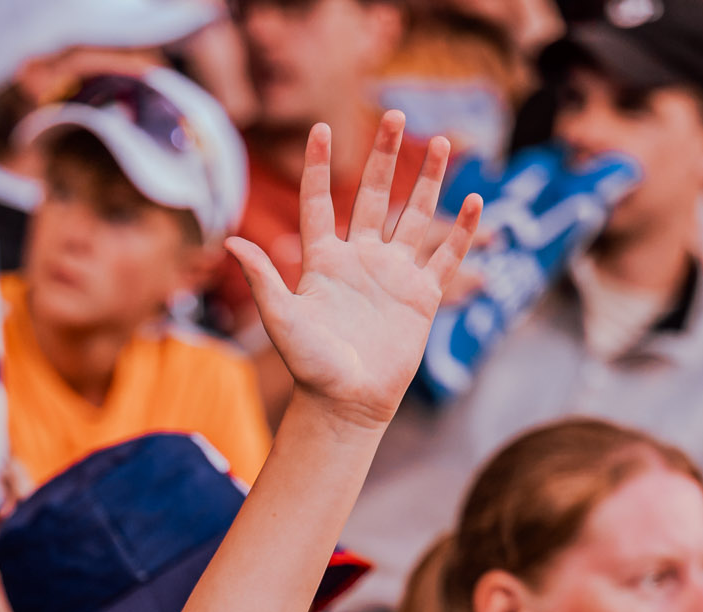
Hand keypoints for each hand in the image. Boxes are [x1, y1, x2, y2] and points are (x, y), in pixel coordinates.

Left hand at [229, 115, 479, 430]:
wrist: (346, 404)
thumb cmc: (310, 366)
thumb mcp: (281, 319)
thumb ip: (263, 278)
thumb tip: (229, 241)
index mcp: (323, 260)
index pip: (319, 201)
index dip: (318, 166)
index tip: (320, 128)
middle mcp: (360, 260)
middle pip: (374, 195)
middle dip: (385, 156)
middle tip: (393, 115)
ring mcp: (393, 275)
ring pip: (414, 216)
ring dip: (428, 180)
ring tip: (443, 142)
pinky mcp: (421, 297)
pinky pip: (445, 257)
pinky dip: (461, 232)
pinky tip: (473, 202)